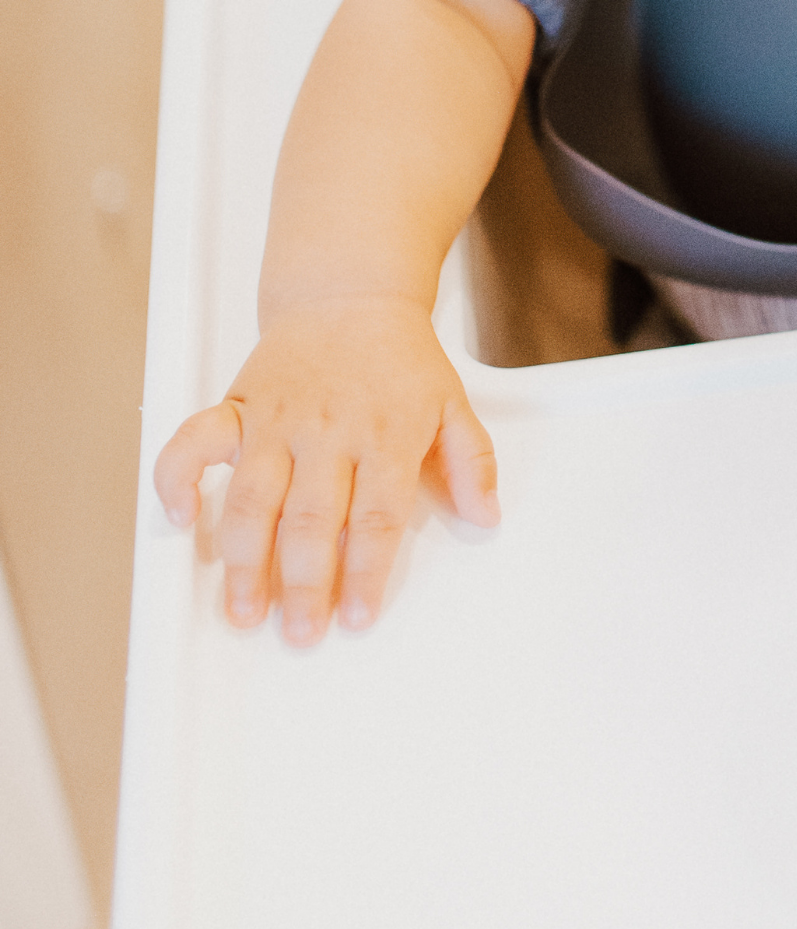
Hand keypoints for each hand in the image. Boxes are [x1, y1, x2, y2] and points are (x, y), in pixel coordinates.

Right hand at [153, 294, 499, 645]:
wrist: (350, 295)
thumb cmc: (401, 360)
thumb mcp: (453, 404)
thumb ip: (472, 462)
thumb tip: (487, 515)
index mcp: (385, 435)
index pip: (376, 515)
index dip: (366, 571)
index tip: (357, 617)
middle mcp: (328, 431)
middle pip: (313, 519)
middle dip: (305, 583)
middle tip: (300, 633)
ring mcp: (278, 421)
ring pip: (254, 498)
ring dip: (245, 560)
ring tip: (245, 610)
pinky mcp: (238, 406)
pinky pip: (194, 443)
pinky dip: (177, 480)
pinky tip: (181, 521)